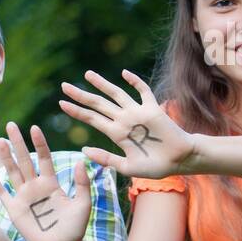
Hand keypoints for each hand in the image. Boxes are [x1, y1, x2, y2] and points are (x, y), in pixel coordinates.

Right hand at [0, 122, 91, 240]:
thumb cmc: (75, 228)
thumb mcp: (82, 204)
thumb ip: (81, 183)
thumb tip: (81, 162)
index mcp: (51, 183)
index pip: (44, 158)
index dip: (39, 143)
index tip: (34, 127)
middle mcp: (35, 187)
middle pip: (24, 160)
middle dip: (18, 143)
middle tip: (10, 124)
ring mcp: (23, 197)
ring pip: (12, 172)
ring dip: (6, 157)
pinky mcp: (14, 210)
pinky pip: (2, 194)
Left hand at [59, 69, 194, 178]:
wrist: (180, 161)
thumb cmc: (155, 167)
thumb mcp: (126, 167)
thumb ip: (106, 159)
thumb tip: (83, 150)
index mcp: (116, 133)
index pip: (91, 118)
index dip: (76, 111)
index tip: (61, 104)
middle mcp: (124, 120)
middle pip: (98, 104)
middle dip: (81, 95)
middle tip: (64, 86)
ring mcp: (137, 113)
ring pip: (116, 94)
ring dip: (102, 84)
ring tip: (87, 74)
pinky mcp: (153, 109)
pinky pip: (143, 92)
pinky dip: (134, 82)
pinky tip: (124, 74)